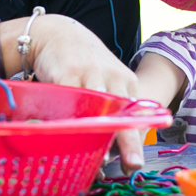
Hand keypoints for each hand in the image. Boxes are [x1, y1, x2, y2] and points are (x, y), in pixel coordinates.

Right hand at [27, 14, 142, 173]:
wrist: (58, 33)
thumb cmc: (84, 64)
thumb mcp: (107, 80)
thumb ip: (112, 109)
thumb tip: (111, 151)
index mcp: (126, 80)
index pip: (137, 113)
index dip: (137, 138)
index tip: (136, 162)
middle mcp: (112, 76)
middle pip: (123, 113)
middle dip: (129, 139)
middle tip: (133, 163)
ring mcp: (90, 74)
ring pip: (97, 109)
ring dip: (98, 135)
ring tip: (100, 158)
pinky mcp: (67, 74)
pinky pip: (70, 102)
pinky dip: (72, 122)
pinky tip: (72, 136)